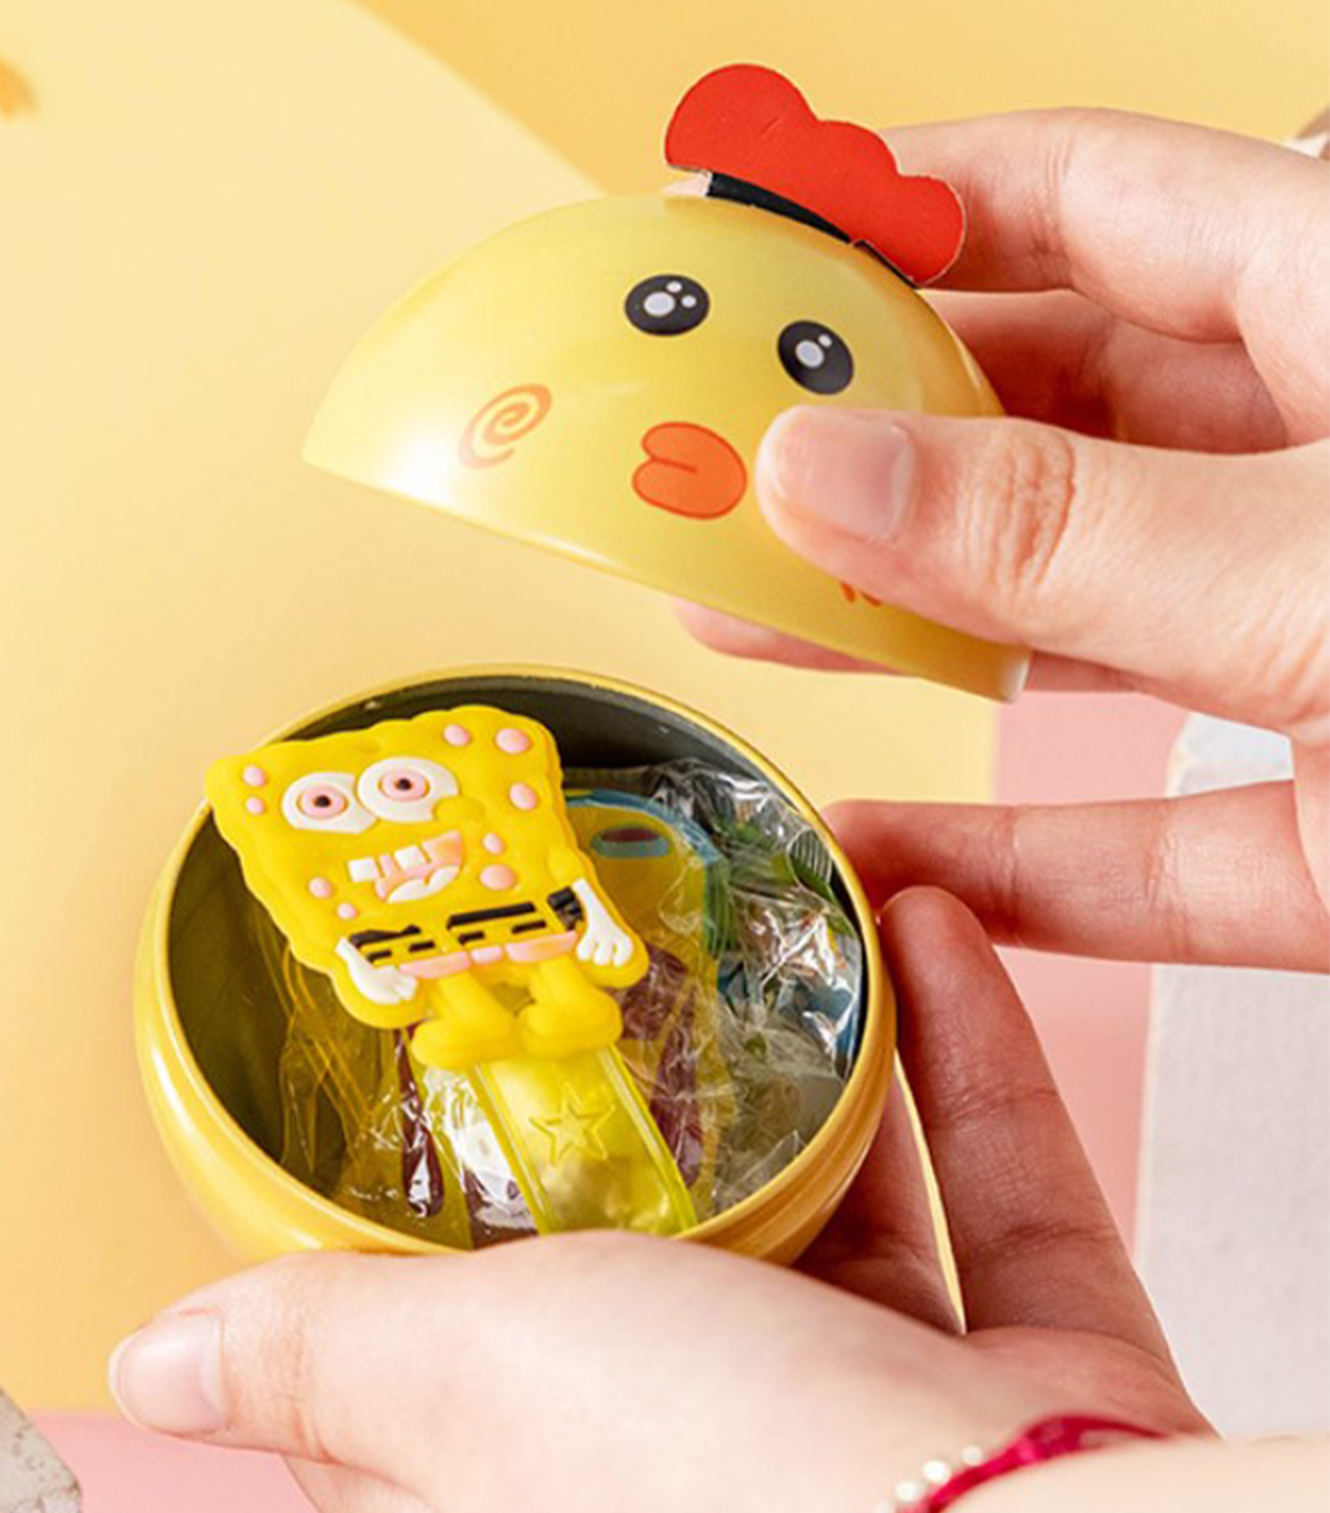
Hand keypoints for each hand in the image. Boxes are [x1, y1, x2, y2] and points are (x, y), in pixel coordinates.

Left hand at [110, 889, 1204, 1512]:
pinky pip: (1005, 1191)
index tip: (401, 1122)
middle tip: (636, 968)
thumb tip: (149, 1370)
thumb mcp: (457, 1378)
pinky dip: (973, 1058)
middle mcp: (702, 1455)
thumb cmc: (711, 1490)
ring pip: (845, 1207)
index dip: (397, 1255)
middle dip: (657, 1116)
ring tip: (796, 928)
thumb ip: (317, 1351)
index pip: (431, 1371)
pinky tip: (932, 933)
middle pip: (658, 1260)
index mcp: (539, 1475)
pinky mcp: (1029, 1379)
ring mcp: (879, 1422)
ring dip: (829, 1055)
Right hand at [678, 110, 1329, 972]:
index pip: (1070, 200)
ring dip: (905, 642)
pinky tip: (890, 853)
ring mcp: (1328, 648)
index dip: (892, 206)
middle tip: (695, 465)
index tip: (740, 240)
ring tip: (743, 637)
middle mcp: (1326, 456)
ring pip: (1072, 628)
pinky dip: (1025, 863)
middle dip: (853, 443)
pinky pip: (1154, 840)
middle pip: (1035, 418)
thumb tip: (818, 462)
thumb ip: (1067, 522)